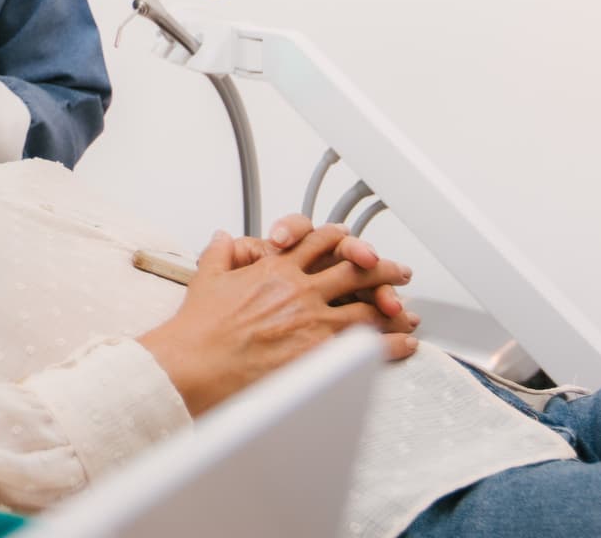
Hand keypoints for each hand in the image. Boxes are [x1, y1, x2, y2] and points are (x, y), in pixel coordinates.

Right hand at [139, 225, 417, 415]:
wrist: (195, 363)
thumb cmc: (198, 329)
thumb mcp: (207, 277)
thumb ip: (220, 253)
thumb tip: (223, 237)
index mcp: (275, 270)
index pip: (316, 243)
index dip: (338, 239)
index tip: (350, 241)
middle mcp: (299, 290)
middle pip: (352, 269)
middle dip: (379, 268)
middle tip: (396, 270)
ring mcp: (313, 321)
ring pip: (367, 306)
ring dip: (390, 305)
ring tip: (405, 307)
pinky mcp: (320, 355)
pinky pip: (369, 347)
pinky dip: (391, 344)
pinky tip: (404, 343)